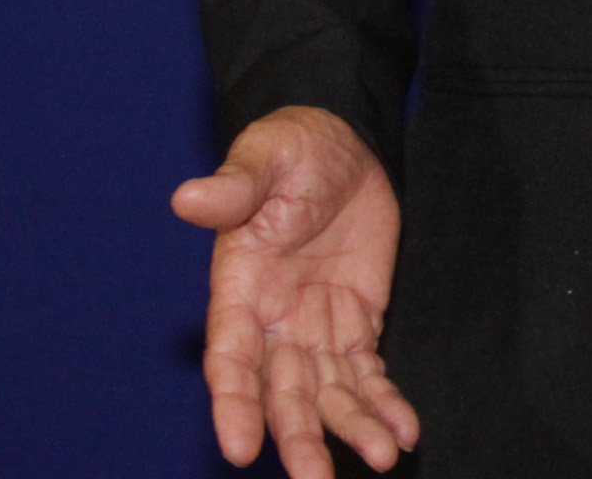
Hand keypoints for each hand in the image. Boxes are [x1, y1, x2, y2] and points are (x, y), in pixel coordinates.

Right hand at [172, 107, 420, 476]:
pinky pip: (369, 373)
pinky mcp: (358, 322)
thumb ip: (234, 187)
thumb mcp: (264, 157)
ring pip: (328, 394)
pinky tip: (404, 432)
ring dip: (351, 429)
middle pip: (282, 394)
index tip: (239, 449)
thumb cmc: (289, 149)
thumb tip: (186, 198)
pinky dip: (385, 403)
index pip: (231, 360)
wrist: (341, 143)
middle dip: (298, 439)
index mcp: (238, 291)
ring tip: (382, 456)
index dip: (233, 405)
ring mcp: (315, 327)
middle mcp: (273, 323)